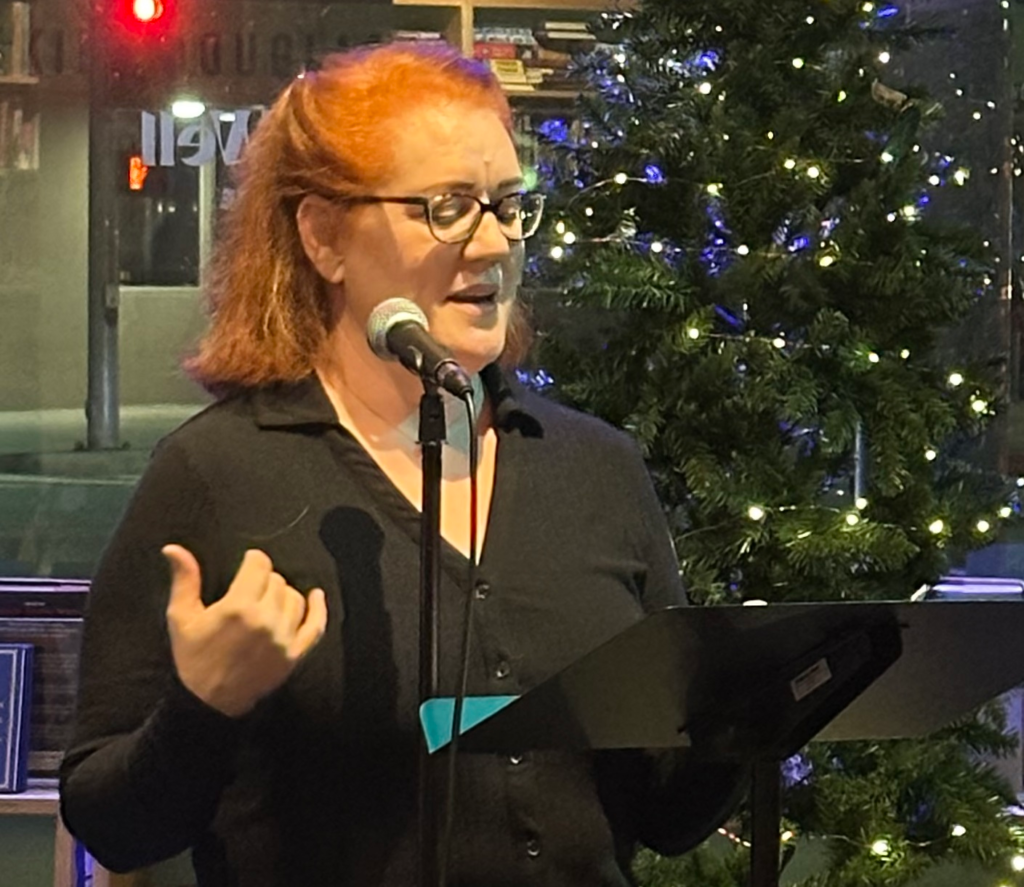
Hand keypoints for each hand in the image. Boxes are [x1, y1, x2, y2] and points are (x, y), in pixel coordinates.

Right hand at [162, 545, 327, 716]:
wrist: (208, 703)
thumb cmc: (192, 658)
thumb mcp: (181, 618)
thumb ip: (184, 580)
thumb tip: (174, 548)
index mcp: (238, 607)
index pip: (260, 565)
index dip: (254, 560)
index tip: (248, 563)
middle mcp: (265, 619)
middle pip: (277, 581)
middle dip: (263, 579)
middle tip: (251, 589)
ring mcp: (283, 638)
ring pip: (295, 598)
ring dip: (283, 594)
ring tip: (268, 599)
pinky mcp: (294, 655)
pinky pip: (315, 626)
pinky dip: (318, 609)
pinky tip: (316, 596)